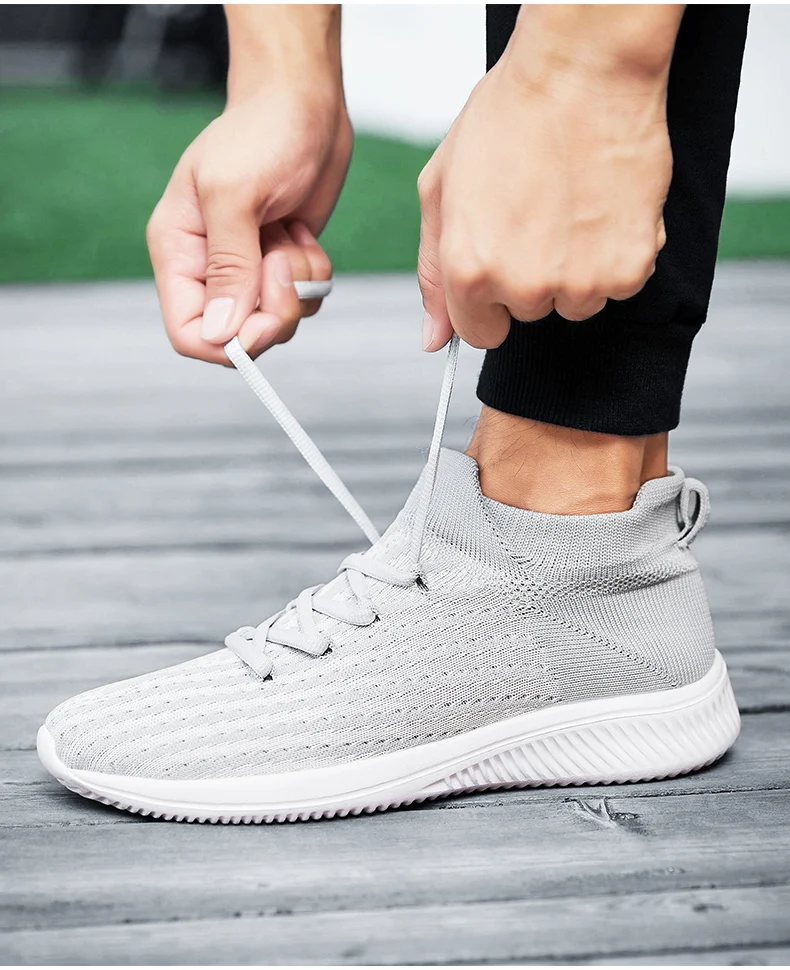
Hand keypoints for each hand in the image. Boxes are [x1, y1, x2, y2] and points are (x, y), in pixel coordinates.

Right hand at [147, 80, 349, 364]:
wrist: (302, 102)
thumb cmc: (261, 131)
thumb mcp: (235, 194)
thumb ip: (228, 266)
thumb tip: (222, 333)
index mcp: (180, 253)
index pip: (188, 333)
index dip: (228, 342)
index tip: (262, 318)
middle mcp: (210, 269)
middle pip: (241, 336)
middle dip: (274, 308)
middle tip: (284, 260)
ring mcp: (249, 270)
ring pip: (278, 323)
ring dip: (298, 286)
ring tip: (290, 235)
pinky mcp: (283, 266)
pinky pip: (304, 302)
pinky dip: (314, 275)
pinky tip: (301, 234)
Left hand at [418, 6, 676, 350]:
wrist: (584, 70)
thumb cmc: (512, 115)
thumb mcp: (441, 189)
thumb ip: (433, 273)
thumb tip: (434, 339)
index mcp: (470, 272)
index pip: (480, 334)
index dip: (489, 299)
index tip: (502, 261)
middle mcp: (525, 287)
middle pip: (529, 314)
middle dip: (531, 275)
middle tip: (538, 212)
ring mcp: (581, 281)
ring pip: (576, 303)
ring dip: (576, 269)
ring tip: (571, 206)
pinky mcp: (630, 267)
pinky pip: (619, 285)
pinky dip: (615, 254)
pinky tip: (602, 206)